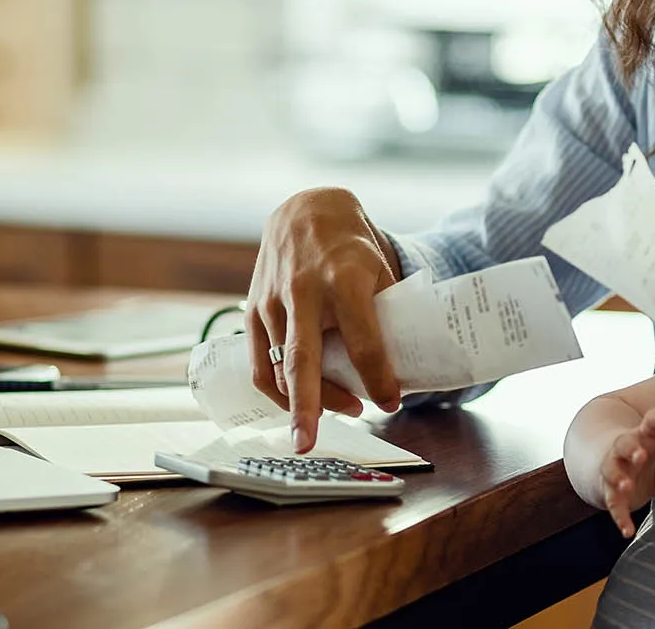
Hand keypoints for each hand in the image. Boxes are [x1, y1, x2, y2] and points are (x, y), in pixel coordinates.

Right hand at [247, 188, 401, 451]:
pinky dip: (278, 391)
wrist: (305, 211)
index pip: (362, 339)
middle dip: (307, 405)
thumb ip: (386, 316)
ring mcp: (272, 300)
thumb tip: (401, 371)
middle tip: (309, 443)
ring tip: (340, 412)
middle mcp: (302, 290)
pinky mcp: (252, 309)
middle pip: (304, 357)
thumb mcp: (380, 269)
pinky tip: (300, 405)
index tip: (392, 400)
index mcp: (343, 278)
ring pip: (282, 368)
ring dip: (307, 401)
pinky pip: (260, 364)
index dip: (378, 376)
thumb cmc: (350, 246)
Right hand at [599, 408, 654, 537]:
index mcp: (647, 433)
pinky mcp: (611, 492)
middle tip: (640, 455)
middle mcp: (628, 448)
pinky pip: (613, 504)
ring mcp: (617, 469)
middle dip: (632, 449)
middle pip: (625, 444)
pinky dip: (619, 517)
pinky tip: (626, 530)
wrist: (621, 465)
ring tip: (626, 486)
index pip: (650, 422)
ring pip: (613, 470)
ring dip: (619, 478)